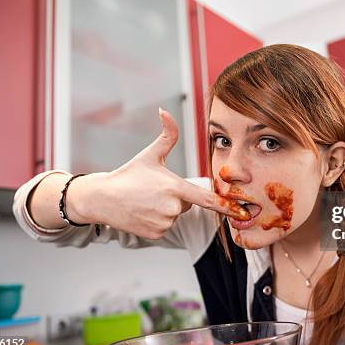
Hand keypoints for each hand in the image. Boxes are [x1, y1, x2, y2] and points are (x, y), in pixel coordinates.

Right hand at [66, 108, 248, 238]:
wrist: (102, 198)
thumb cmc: (128, 175)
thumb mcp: (150, 154)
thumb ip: (167, 134)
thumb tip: (164, 111)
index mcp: (175, 187)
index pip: (207, 199)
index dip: (226, 206)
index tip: (242, 211)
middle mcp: (171, 208)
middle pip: (187, 203)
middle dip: (177, 196)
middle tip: (155, 190)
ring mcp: (164, 222)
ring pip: (176, 215)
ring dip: (167, 208)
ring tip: (147, 199)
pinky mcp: (156, 234)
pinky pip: (166, 226)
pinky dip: (158, 219)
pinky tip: (143, 211)